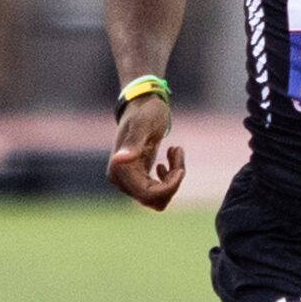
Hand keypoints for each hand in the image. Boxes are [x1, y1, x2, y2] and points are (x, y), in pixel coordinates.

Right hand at [107, 95, 184, 209]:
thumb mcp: (143, 124)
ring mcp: (128, 180)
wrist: (143, 102)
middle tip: (178, 155)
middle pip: (153, 199)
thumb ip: (133, 143)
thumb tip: (120, 160)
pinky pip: (158, 190)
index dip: (168, 187)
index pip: (147, 195)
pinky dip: (169, 176)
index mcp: (119, 169)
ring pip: (158, 197)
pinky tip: (171, 155)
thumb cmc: (145, 110)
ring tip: (175, 153)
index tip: (181, 169)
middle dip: (171, 181)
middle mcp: (120, 179)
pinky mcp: (138, 177)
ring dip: (172, 179)